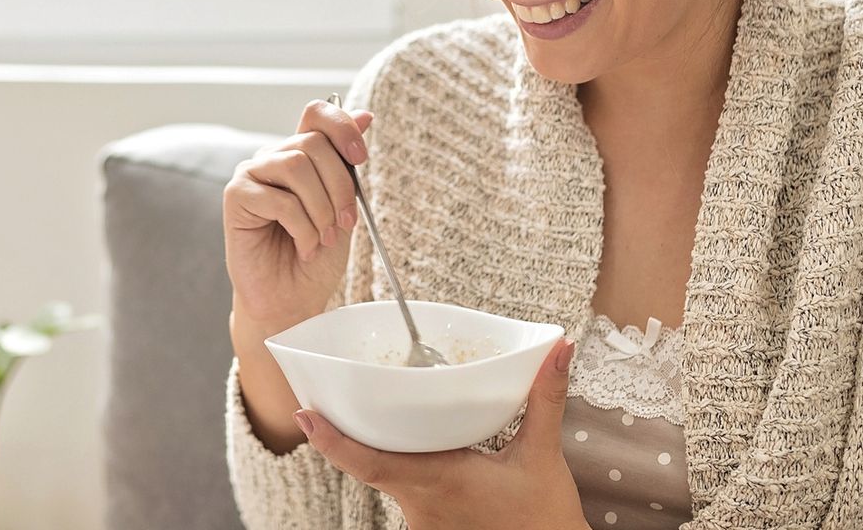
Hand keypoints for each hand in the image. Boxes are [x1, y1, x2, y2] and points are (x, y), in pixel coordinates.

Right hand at [223, 97, 374, 334]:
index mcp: (300, 154)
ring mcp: (252, 174)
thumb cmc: (317, 256)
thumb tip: (365, 115)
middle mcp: (274, 157)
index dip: (341, 127)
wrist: (293, 300)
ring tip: (322, 238)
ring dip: (321, 209)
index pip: (317, 114)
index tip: (360, 157)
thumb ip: (347, 163)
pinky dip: (302, 227)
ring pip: (296, 166)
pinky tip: (303, 245)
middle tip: (344, 222)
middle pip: (312, 143)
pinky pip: (279, 199)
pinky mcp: (236, 196)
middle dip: (339, 186)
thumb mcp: (344, 205)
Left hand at [294, 336, 589, 529]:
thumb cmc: (544, 518)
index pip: (369, 462)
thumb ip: (544, 400)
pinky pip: (403, 494)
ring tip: (360, 417)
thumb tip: (558, 350)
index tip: (304, 415)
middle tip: (321, 404)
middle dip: (346, 436)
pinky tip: (408, 450)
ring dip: (377, 452)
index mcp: (438, 479)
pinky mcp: (431, 528)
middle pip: (370, 465)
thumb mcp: (542, 455)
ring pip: (387, 480)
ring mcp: (423, 521)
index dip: (332, 441)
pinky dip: (400, 469)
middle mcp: (420, 503)